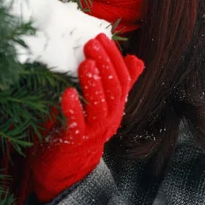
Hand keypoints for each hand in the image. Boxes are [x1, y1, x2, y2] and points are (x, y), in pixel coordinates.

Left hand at [30, 33, 143, 202]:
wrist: (67, 167)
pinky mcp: (76, 142)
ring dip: (93, 85)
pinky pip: (78, 125)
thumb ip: (118, 82)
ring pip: (101, 107)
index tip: (102, 36)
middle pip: (113, 90)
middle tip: (91, 44)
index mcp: (116, 106)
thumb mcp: (103, 103)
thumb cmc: (84, 127)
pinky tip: (67, 94)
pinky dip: (74, 109)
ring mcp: (94, 132)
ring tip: (85, 64)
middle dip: (104, 64)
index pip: (122, 78)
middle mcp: (110, 118)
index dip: (114, 57)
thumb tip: (136, 59)